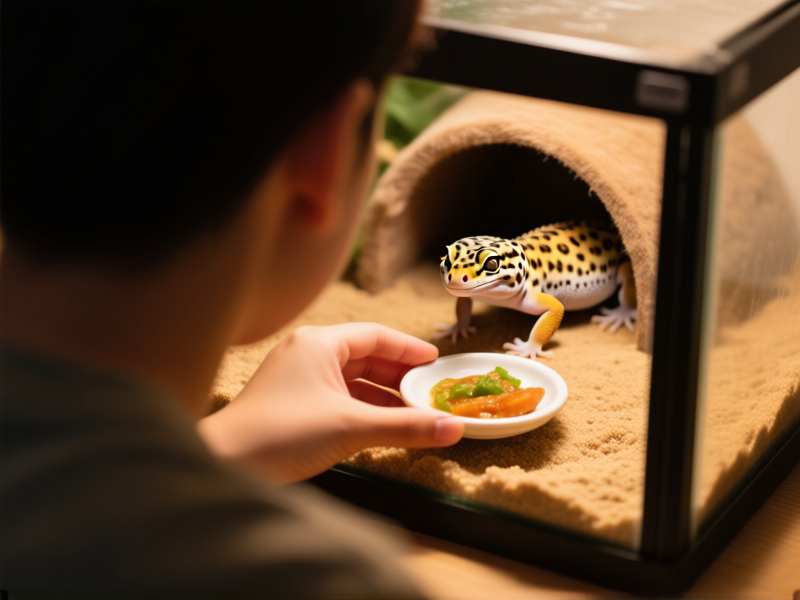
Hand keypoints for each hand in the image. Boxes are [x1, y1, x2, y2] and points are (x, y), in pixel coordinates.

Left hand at [198, 323, 463, 483]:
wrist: (225, 465)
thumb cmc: (281, 434)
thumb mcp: (351, 427)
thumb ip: (406, 427)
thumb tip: (453, 428)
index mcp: (319, 343)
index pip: (375, 335)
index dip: (409, 348)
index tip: (436, 362)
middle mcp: (308, 354)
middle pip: (366, 357)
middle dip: (400, 375)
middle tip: (430, 390)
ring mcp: (299, 379)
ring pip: (354, 381)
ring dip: (384, 397)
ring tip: (416, 412)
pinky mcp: (295, 404)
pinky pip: (341, 399)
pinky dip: (365, 410)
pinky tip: (386, 426)